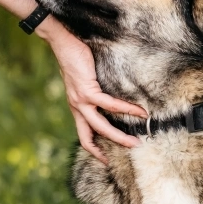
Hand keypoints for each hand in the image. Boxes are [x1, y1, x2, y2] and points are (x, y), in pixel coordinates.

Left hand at [36, 16, 146, 162]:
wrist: (63, 43)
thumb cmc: (75, 57)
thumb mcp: (83, 80)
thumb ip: (93, 91)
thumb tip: (111, 95)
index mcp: (76, 107)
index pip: (83, 135)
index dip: (93, 149)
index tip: (106, 160)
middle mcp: (77, 107)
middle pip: (91, 136)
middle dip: (111, 147)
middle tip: (130, 150)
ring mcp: (80, 101)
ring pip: (101, 126)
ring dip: (119, 136)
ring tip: (136, 141)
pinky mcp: (86, 91)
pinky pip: (110, 105)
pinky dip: (126, 109)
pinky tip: (139, 111)